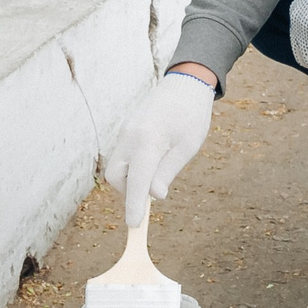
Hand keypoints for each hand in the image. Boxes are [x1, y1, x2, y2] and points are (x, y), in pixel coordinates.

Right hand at [101, 69, 215, 225]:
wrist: (185, 83)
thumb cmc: (191, 115)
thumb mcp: (187, 146)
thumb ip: (167, 171)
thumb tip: (154, 196)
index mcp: (147, 141)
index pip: (135, 181)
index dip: (134, 205)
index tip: (133, 224)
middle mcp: (129, 137)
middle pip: (115, 176)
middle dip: (129, 190)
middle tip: (154, 188)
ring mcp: (125, 133)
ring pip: (116, 167)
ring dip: (131, 178)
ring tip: (159, 168)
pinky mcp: (126, 131)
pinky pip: (122, 156)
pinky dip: (132, 166)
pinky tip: (153, 158)